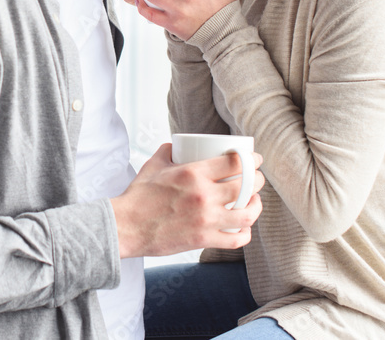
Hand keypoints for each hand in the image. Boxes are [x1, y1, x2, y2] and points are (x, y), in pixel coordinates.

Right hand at [110, 144, 264, 257]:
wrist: (126, 226)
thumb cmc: (138, 196)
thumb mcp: (153, 165)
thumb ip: (167, 151)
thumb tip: (177, 144)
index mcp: (193, 173)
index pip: (235, 162)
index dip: (252, 159)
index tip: (255, 159)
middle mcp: (203, 196)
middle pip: (247, 186)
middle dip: (258, 181)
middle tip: (256, 180)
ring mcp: (205, 220)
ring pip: (247, 214)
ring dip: (256, 207)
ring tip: (254, 203)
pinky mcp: (203, 240)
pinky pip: (236, 240)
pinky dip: (245, 234)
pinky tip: (243, 228)